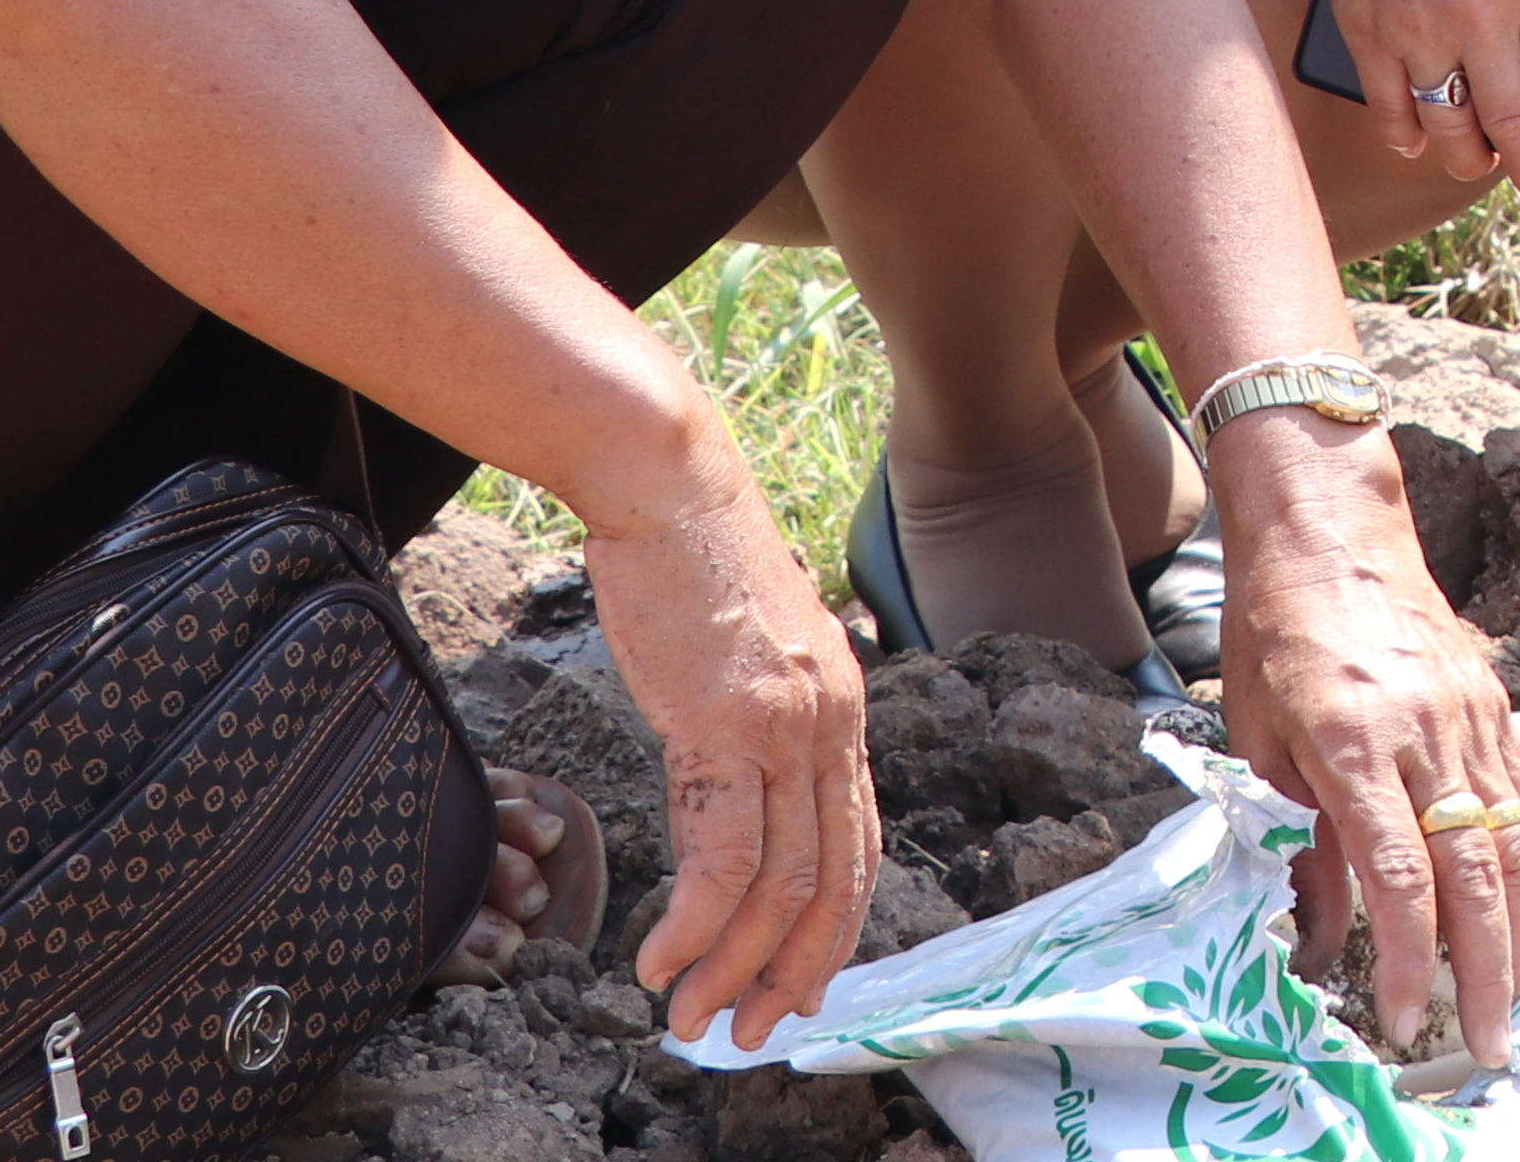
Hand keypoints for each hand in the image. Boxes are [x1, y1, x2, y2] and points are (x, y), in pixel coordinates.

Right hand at [573, 429, 879, 1052]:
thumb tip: (725, 793)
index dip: (833, 925)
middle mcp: (832, 723)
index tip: (798, 983)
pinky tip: (661, 960)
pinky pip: (725, 855)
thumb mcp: (744, 657)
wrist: (670, 486)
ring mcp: (787, 725)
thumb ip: (753, 726)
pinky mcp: (728, 724)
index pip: (858, 842)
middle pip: (835, 879)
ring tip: (694, 1017)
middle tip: (751, 1032)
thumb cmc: (694, 562)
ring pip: (783, 882)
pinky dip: (696, 923)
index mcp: (842, 708)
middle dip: (797, 970)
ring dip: (737, 965)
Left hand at [1211, 415, 1519, 1069]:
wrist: (1329, 524)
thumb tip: (1325, 933)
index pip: (1395, 871)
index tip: (1404, 1016)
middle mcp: (1424, 727)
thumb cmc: (1274, 630)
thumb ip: (1300, 837)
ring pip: (1515, 837)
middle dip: (1486, 969)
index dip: (1406, 954)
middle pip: (1473, 868)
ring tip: (1516, 998)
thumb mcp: (1258, 738)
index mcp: (1351, 737)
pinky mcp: (1494, 699)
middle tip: (1487, 1045)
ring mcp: (1470, 711)